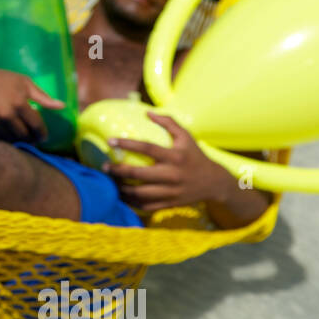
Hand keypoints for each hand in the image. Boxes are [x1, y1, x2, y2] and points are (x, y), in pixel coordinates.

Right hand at [0, 63, 65, 142]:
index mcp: (19, 103)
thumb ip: (43, 97)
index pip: (36, 125)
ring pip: (11, 140)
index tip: (44, 136)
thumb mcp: (25, 83)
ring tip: (22, 137)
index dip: (42, 133)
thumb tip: (62, 106)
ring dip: (19, 140)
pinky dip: (5, 138)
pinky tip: (9, 134)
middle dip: (31, 139)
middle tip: (33, 138)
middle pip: (24, 136)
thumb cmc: (2, 79)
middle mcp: (6, 114)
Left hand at [103, 112, 234, 212]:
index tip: (110, 140)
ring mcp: (170, 191)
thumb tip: (148, 112)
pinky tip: (122, 195)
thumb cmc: (195, 156)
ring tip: (110, 182)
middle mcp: (172, 174)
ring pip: (139, 193)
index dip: (127, 143)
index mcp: (175, 156)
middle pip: (138, 174)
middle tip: (104, 167)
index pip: (147, 148)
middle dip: (117, 171)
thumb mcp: (186, 136)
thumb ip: (169, 123)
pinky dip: (131, 202)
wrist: (214, 182)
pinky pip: (146, 205)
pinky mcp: (169, 204)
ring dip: (121, 188)